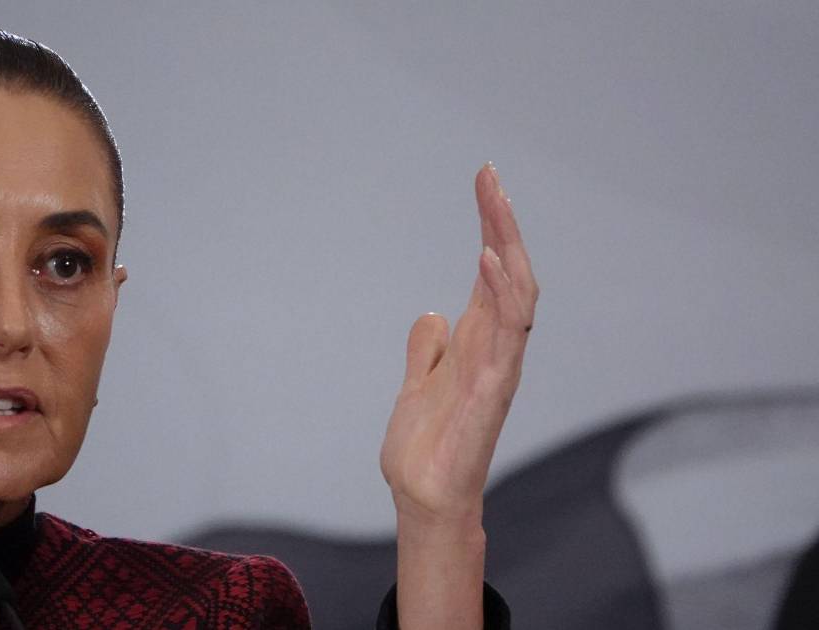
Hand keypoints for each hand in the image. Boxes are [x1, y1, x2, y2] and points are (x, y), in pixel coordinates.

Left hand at [380, 163, 537, 526]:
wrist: (422, 499)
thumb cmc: (425, 448)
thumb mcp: (416, 385)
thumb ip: (426, 351)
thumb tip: (433, 316)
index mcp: (477, 341)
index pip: (490, 272)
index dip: (491, 227)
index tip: (484, 182)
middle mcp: (495, 347)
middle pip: (508, 272)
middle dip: (501, 223)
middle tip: (489, 176)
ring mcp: (498, 367)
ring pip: (516, 295)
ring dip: (506, 247)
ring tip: (494, 203)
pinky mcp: (492, 391)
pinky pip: (505, 335)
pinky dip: (500, 295)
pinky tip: (487, 261)